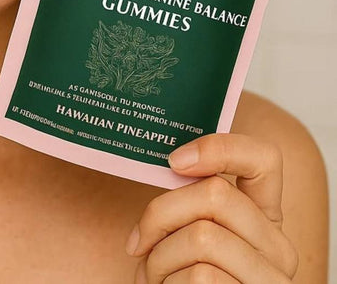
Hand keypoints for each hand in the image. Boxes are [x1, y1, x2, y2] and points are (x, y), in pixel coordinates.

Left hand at [125, 133, 298, 282]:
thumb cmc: (177, 281)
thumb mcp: (184, 235)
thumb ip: (190, 202)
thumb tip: (174, 162)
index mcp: (260, 216)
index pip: (263, 159)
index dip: (219, 147)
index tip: (174, 161)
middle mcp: (277, 247)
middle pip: (215, 194)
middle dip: (160, 214)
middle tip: (140, 242)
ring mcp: (272, 280)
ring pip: (202, 237)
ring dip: (159, 258)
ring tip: (155, 276)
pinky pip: (201, 278)